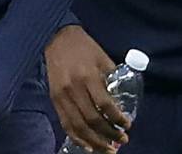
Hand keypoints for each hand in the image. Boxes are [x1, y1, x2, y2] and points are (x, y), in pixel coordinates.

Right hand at [45, 26, 129, 152]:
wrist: (57, 38)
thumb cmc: (84, 47)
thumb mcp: (102, 58)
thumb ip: (111, 78)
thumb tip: (121, 101)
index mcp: (88, 77)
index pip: (105, 105)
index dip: (117, 119)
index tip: (127, 125)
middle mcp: (74, 89)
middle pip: (92, 120)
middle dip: (108, 134)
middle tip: (121, 140)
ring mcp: (62, 96)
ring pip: (78, 126)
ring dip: (94, 141)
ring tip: (107, 149)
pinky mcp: (54, 99)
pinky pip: (65, 123)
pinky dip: (77, 137)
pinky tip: (88, 145)